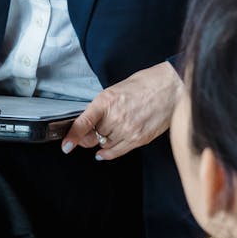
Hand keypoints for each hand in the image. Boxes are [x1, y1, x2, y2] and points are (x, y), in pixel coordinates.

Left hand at [62, 62, 182, 159]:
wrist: (171, 87)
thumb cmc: (146, 84)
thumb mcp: (117, 89)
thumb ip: (103, 106)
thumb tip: (91, 123)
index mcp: (107, 100)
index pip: (84, 123)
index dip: (72, 136)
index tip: (66, 146)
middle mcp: (116, 116)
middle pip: (93, 136)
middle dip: (90, 135)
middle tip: (93, 131)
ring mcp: (128, 129)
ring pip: (104, 144)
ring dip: (102, 141)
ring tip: (111, 130)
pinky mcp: (139, 138)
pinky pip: (117, 152)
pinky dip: (108, 153)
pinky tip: (104, 152)